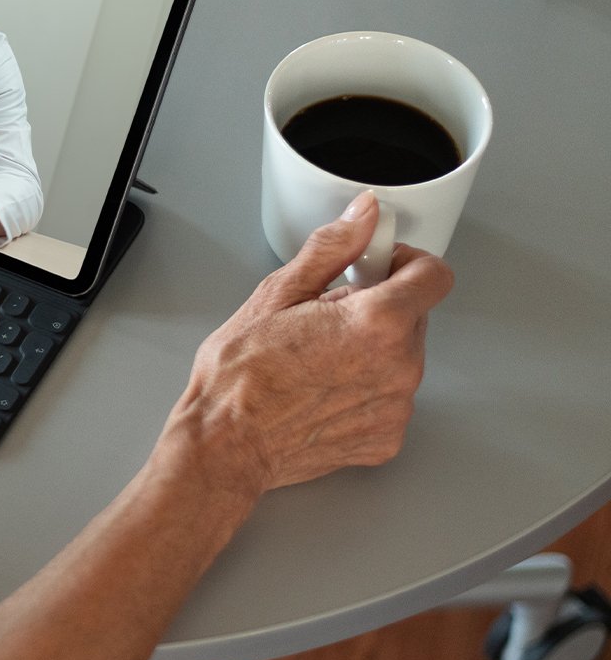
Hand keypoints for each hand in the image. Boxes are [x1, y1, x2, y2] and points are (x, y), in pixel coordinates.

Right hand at [169, 192, 453, 495]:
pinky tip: (321, 394)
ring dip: (371, 353)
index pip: (434, 275)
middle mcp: (400, 366)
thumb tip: (364, 214)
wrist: (225, 445)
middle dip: (377, 311)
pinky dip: (364, 393)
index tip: (378, 269)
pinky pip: (388, 400)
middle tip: (324, 322)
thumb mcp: (277, 294)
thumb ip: (333, 248)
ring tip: (316, 363)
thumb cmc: (239, 377)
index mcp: (377, 322)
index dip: (406, 264)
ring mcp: (396, 406)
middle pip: (413, 318)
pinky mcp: (386, 438)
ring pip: (400, 360)